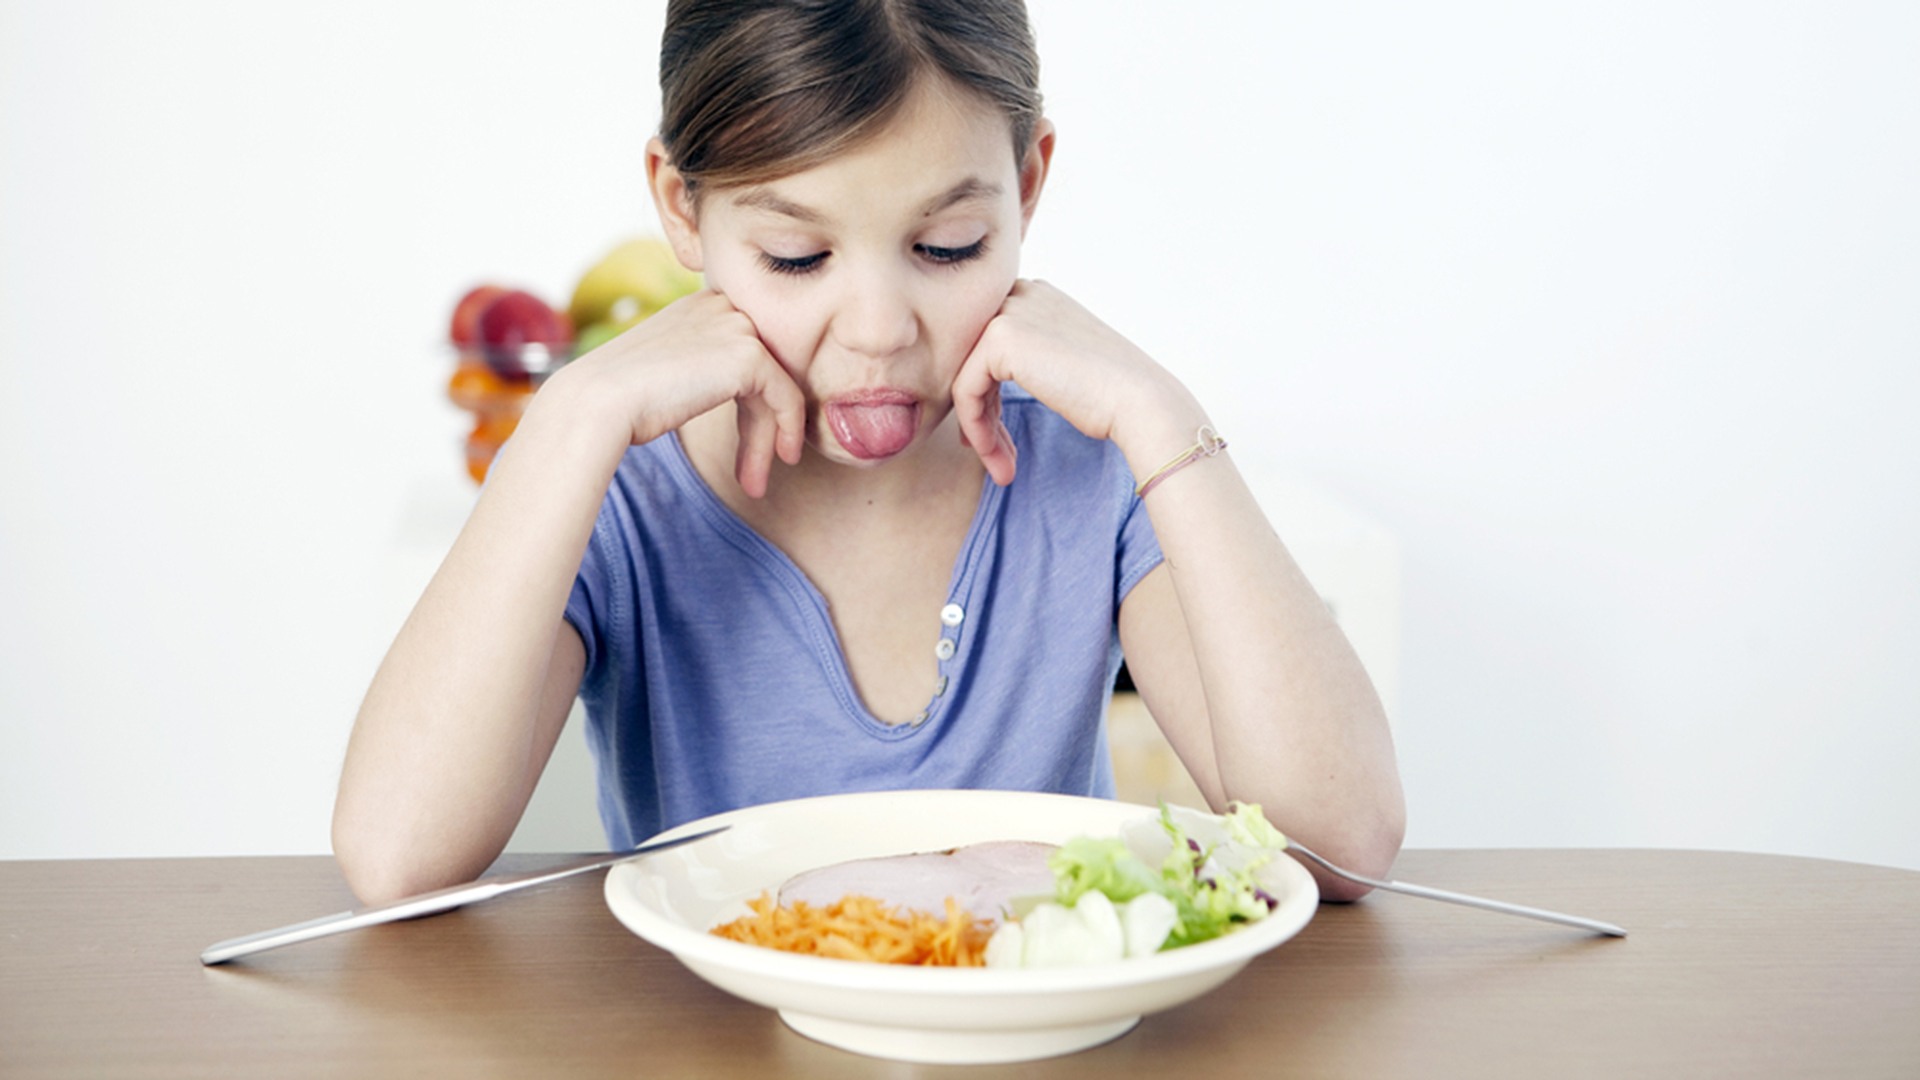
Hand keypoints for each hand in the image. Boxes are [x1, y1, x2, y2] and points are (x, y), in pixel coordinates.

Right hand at [552, 290, 805, 496]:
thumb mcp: (669, 373)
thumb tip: (748, 401)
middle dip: (761, 428)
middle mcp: (722, 306)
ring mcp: (737, 325)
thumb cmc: (620, 400)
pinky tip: (780, 460)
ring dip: (768, 440)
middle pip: (763, 373)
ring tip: (754, 484)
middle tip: (753, 475)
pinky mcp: (749, 354)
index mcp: (701, 306)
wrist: (598, 403)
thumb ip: (705, 371)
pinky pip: (786, 397)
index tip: (748, 446)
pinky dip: (787, 430)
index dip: (751, 405)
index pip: (743, 355)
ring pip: (776, 388)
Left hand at [951, 280, 1199, 485]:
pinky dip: (976, 429)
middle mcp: (1021, 294)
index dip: (989, 397)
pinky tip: (996, 458)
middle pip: (973, 362)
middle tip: (999, 458)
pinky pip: (965, 390)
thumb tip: (984, 390)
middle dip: (982, 415)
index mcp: (1038, 296)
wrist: (1141, 402)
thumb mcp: (1063, 365)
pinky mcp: (999, 338)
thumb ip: (1028, 362)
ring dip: (979, 431)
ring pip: (966, 379)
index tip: (1000, 439)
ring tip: (1001, 468)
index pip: (989, 348)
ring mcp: (1010, 312)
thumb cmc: (1113, 395)